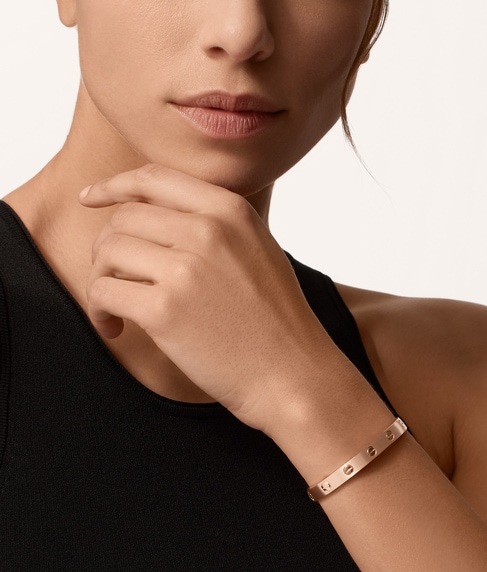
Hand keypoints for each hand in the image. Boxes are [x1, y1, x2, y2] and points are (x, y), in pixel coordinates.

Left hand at [80, 163, 337, 432]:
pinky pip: (103, 292)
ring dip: (101, 280)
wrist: (293, 375)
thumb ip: (217, 225)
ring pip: (107, 251)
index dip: (114, 186)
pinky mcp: (164, 310)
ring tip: (117, 308)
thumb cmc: (277, 323)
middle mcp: (208, 231)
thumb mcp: (260, 252)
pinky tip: (116, 328)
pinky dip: (100, 311)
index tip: (91, 199)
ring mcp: (185, 269)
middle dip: (108, 249)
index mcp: (231, 212)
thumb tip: (154, 215)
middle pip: (123, 218)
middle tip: (116, 279)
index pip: (154, 179)